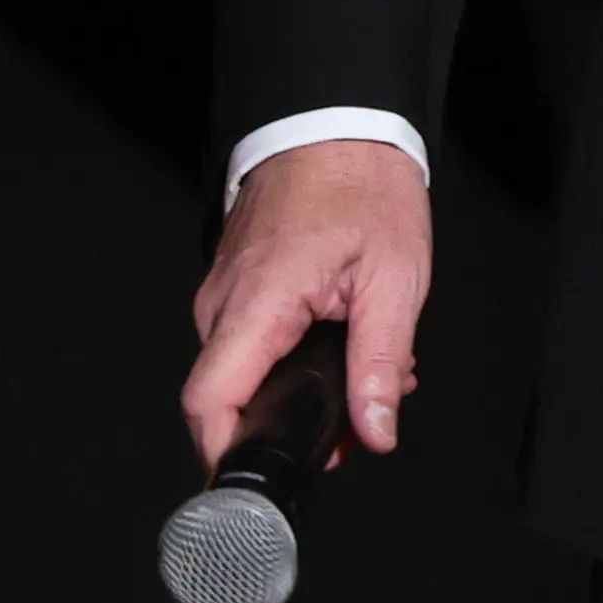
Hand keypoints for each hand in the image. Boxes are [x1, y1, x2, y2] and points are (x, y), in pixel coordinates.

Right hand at [181, 139, 433, 465]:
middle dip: (288, 426)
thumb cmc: (363, 186)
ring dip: (297, 391)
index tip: (264, 480)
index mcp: (256, 303)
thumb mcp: (394, 279)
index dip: (227, 454)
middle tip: (355, 428)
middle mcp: (223, 303)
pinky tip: (340, 347)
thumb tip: (375, 431)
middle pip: (229, 399)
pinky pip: (249, 344)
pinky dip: (289, 360)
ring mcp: (223, 294)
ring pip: (242, 373)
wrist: (334, 122)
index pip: (209, 403)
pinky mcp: (234, 286)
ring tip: (364, 378)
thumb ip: (380, 362)